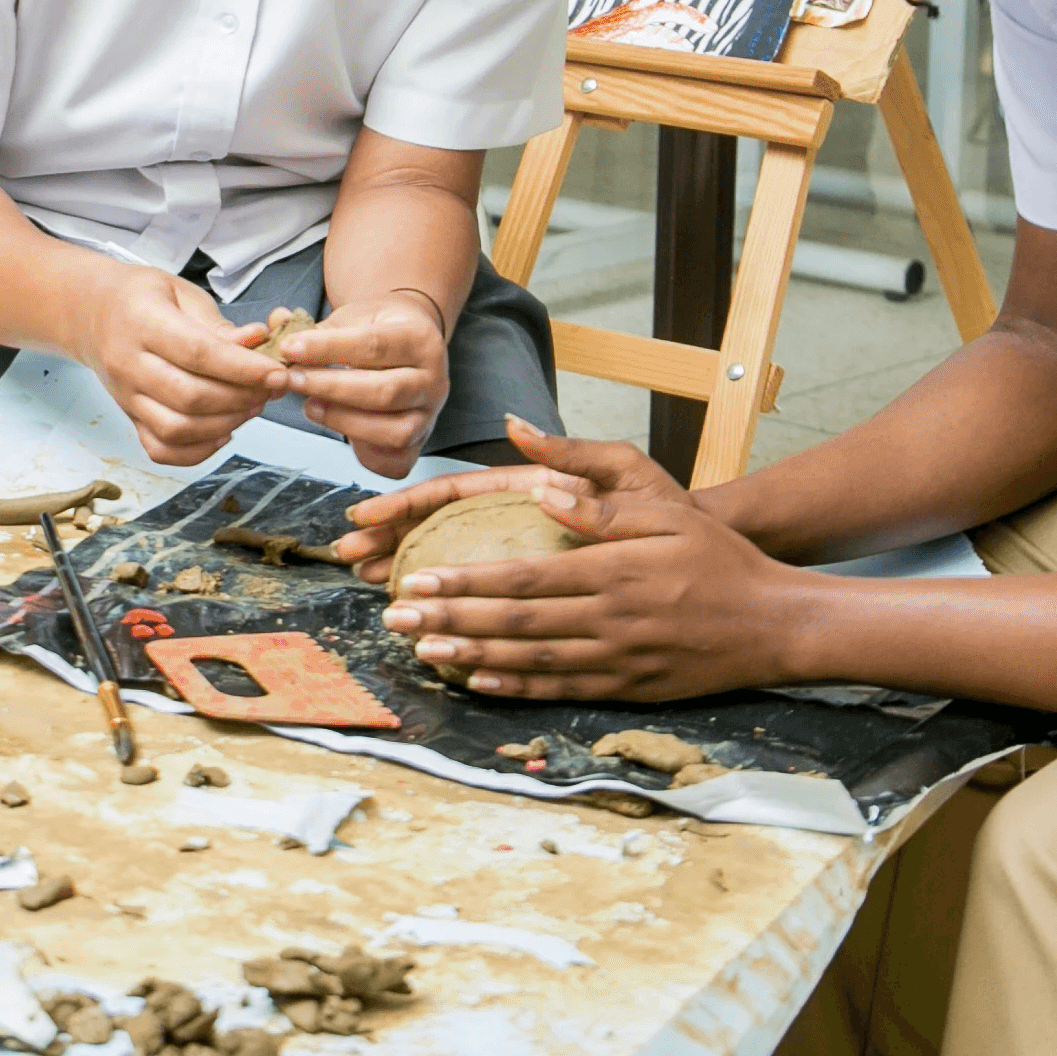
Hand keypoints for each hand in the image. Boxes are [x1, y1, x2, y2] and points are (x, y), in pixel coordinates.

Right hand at [72, 264, 282, 465]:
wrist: (90, 313)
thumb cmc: (142, 298)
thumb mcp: (181, 293)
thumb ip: (219, 324)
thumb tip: (258, 341)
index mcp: (142, 321)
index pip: (198, 353)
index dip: (244, 368)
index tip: (278, 373)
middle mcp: (127, 363)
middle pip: (190, 396)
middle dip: (242, 398)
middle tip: (272, 388)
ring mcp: (125, 396)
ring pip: (177, 428)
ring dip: (226, 424)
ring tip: (253, 405)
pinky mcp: (128, 417)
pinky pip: (160, 449)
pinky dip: (196, 451)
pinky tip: (223, 432)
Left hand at [279, 292, 452, 479]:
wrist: (408, 342)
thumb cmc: (378, 330)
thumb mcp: (352, 317)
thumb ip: (316, 327)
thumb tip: (279, 323)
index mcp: (420, 339)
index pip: (373, 346)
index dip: (327, 349)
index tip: (291, 348)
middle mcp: (433, 379)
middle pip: (383, 392)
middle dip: (329, 388)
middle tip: (292, 380)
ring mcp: (430, 414)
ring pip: (392, 431)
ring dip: (342, 421)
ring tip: (309, 405)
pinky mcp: (421, 442)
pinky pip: (395, 460)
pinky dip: (363, 451)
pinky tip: (338, 426)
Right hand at [340, 420, 684, 582]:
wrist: (707, 553)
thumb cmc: (670, 510)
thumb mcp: (626, 472)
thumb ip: (573, 454)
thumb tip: (517, 427)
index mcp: (535, 491)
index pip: (457, 493)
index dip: (408, 504)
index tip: (365, 515)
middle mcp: (525, 523)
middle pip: (443, 530)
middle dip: (393, 539)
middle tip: (348, 555)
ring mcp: (532, 559)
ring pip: (458, 567)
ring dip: (411, 572)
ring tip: (371, 584)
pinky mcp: (548, 595)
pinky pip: (494, 605)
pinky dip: (460, 613)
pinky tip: (433, 628)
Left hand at [376, 434, 801, 702]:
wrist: (773, 624)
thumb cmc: (720, 560)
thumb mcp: (669, 515)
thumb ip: (604, 507)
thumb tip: (542, 491)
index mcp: (615, 570)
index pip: (525, 576)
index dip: (467, 580)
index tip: (419, 578)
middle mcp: (610, 618)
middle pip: (516, 621)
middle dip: (451, 619)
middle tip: (397, 617)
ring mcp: (618, 658)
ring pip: (530, 660)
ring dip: (471, 655)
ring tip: (423, 650)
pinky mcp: (628, 688)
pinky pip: (562, 690)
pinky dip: (516, 687)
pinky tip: (479, 681)